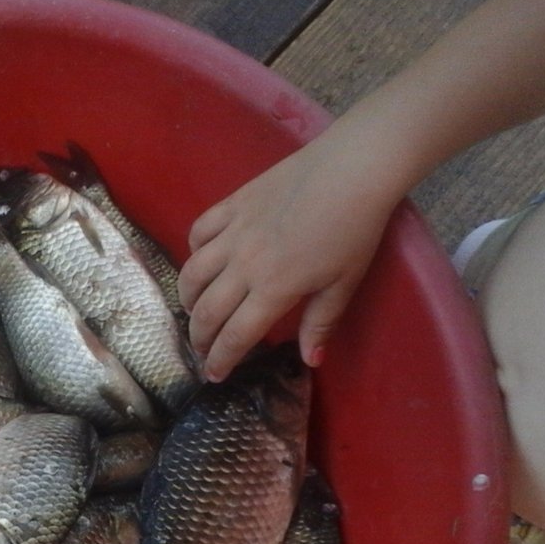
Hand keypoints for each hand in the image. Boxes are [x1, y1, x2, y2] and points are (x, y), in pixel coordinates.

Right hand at [178, 135, 401, 381]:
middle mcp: (244, 264)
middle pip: (207, 310)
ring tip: (194, 310)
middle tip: (202, 348)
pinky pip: (199, 232)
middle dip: (199, 337)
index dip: (221, 360)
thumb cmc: (356, 229)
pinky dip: (194, 251)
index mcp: (274, 288)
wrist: (353, 168)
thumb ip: (321, 323)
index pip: (235, 335)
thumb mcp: (345, 284)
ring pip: (193, 273)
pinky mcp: (232, 204)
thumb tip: (309, 361)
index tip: (214, 375)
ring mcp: (234, 231)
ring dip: (188, 299)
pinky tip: (202, 259)